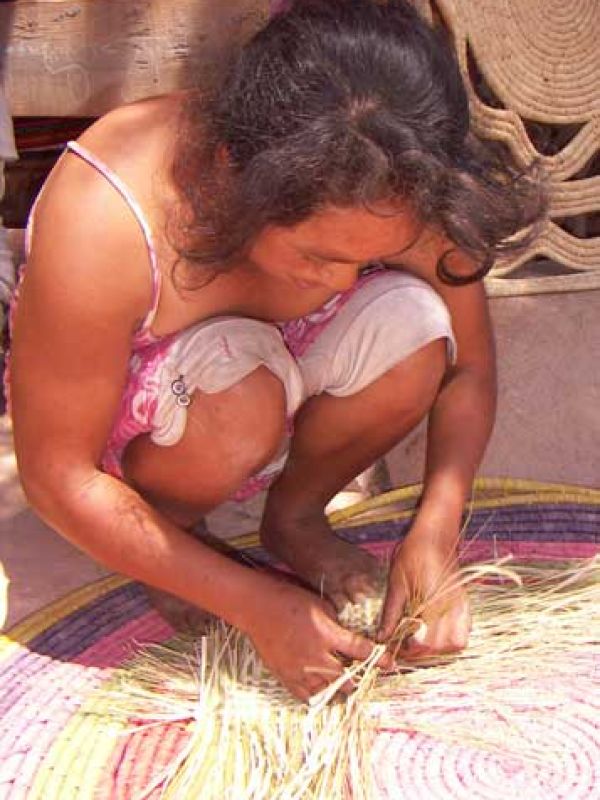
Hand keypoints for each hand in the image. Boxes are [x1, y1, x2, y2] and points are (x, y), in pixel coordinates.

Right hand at [246, 579, 391, 702]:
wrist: (256, 607)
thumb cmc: (289, 599)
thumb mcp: (319, 603)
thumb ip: (336, 623)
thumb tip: (349, 634)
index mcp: (326, 634)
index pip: (360, 650)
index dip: (378, 659)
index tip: (391, 665)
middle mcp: (315, 656)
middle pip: (346, 678)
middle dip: (360, 678)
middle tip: (366, 676)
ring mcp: (299, 669)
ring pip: (328, 691)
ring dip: (341, 689)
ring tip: (348, 686)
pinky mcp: (285, 676)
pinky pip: (306, 696)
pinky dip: (319, 697)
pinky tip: (325, 693)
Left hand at [377, 526, 470, 659]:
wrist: (436, 532)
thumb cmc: (414, 551)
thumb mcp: (396, 582)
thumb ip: (391, 613)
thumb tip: (382, 638)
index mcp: (434, 603)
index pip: (425, 643)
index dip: (409, 651)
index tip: (395, 648)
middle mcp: (452, 608)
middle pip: (444, 648)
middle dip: (424, 653)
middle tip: (406, 647)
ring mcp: (461, 605)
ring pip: (458, 643)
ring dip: (440, 649)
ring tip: (420, 641)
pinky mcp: (464, 601)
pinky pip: (464, 630)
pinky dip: (451, 638)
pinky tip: (435, 631)